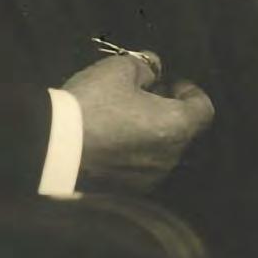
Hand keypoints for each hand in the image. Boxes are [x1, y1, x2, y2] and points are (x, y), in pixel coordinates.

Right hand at [62, 53, 214, 190]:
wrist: (54, 147)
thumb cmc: (93, 103)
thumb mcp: (118, 70)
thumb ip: (143, 66)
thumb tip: (152, 69)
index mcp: (176, 126)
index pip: (203, 109)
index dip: (191, 92)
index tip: (170, 82)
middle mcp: (170, 157)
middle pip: (181, 130)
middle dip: (167, 110)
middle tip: (143, 94)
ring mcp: (148, 178)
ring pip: (159, 150)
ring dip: (150, 132)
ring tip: (122, 116)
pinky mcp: (126, 191)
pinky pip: (138, 166)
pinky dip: (132, 152)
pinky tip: (108, 139)